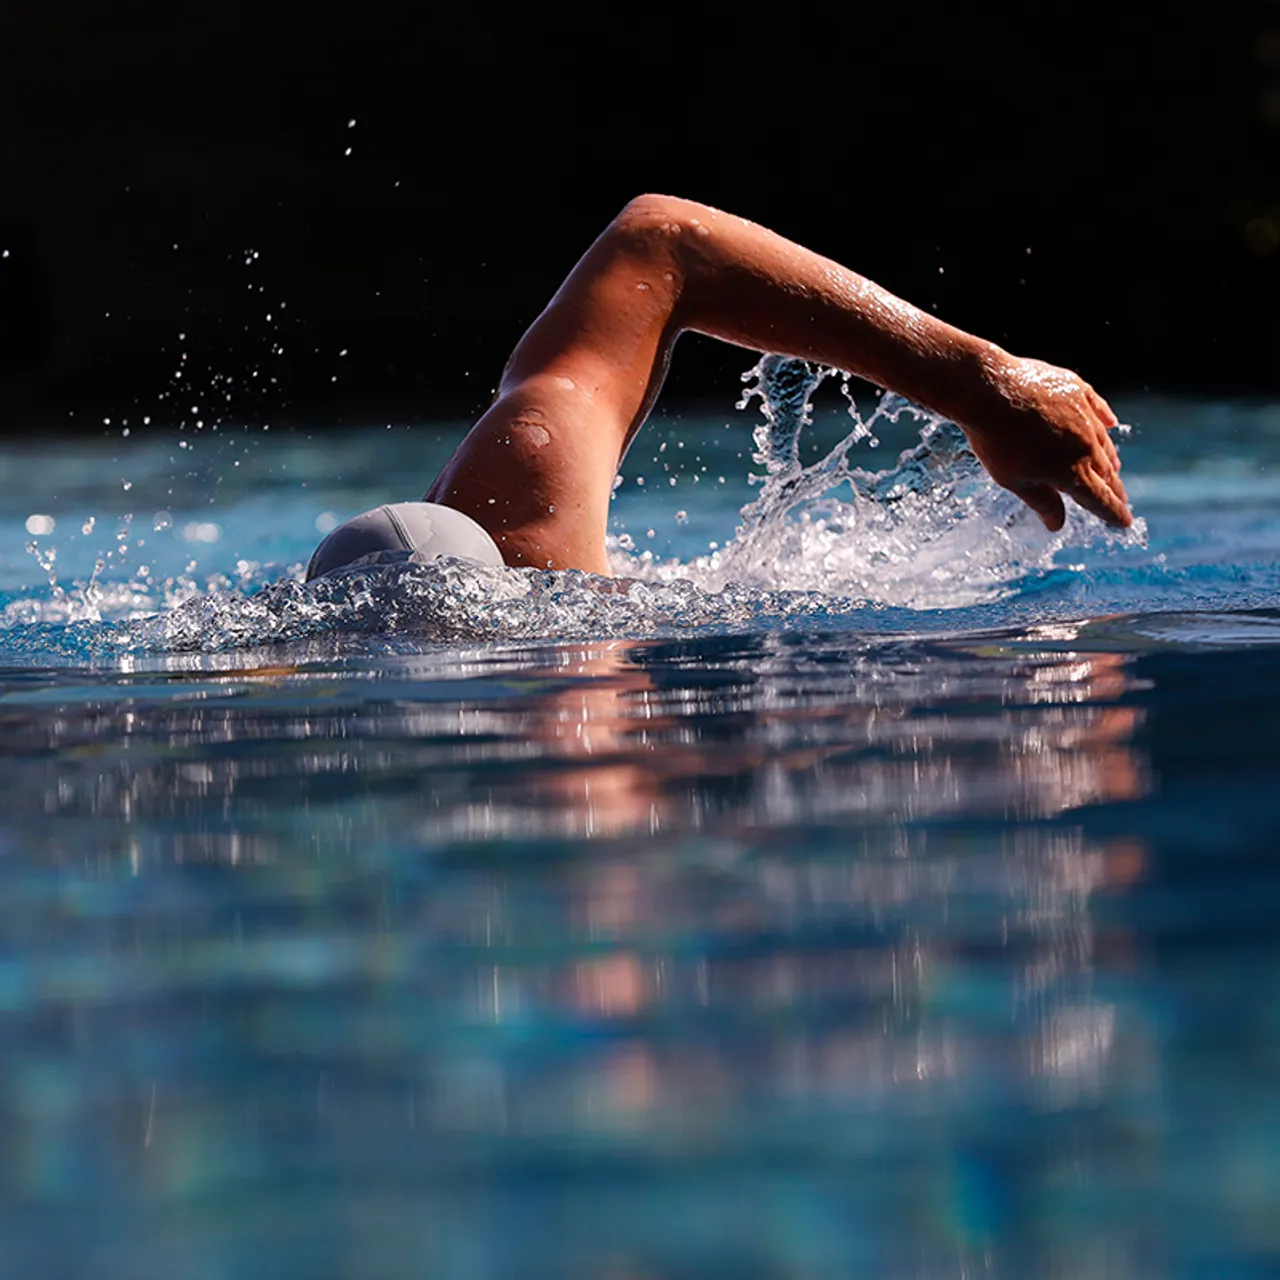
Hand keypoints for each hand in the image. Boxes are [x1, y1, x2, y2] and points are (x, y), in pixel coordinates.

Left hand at [957, 352, 1130, 530]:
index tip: (1124, 522)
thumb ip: (1041, 502)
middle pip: (1106, 472)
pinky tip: (1111, 424)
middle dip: (1114, 489)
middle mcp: (1086, 445)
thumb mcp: (1013, 480)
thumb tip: (1057, 525)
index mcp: (1071, 472)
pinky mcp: (1076, 390)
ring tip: (1112, 470)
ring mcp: (1084, 415)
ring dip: (1110, 459)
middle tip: (1120, 499)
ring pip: (1104, 442)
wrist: (988, 390)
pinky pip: (1098, 407)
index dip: (1114, 514)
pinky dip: (1105, 419)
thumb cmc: (995, 440)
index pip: (1100, 499)